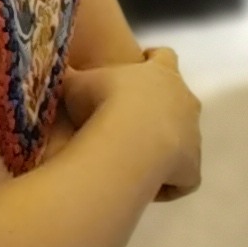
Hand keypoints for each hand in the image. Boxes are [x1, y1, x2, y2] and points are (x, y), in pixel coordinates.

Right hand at [62, 46, 200, 201]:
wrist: (128, 140)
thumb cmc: (102, 103)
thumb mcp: (76, 83)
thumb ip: (70, 76)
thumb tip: (54, 69)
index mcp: (161, 73)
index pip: (164, 57)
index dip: (154, 60)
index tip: (142, 62)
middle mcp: (185, 100)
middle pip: (181, 99)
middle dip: (162, 109)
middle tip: (133, 121)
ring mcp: (193, 134)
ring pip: (184, 139)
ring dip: (165, 147)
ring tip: (136, 159)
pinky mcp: (193, 167)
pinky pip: (184, 178)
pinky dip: (169, 183)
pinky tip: (148, 189)